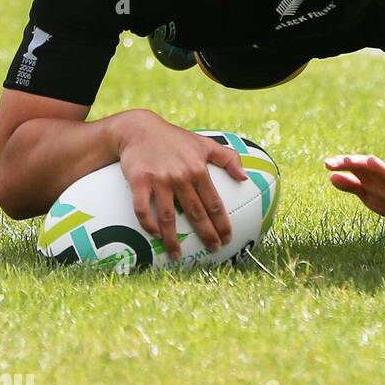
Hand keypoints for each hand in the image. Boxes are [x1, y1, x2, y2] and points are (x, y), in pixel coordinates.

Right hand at [115, 110, 247, 259]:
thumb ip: (228, 158)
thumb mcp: (204, 143)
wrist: (140, 129)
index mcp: (199, 169)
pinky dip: (148, 224)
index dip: (222, 223)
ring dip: (173, 238)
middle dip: (206, 234)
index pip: (214, 202)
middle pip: (196, 212)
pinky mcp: (140, 181)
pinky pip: (143, 209)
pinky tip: (154, 235)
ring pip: (168, 216)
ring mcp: (160, 179)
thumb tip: (245, 177)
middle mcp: (181, 176)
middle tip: (212, 250)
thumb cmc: (175, 139)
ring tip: (177, 255)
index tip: (227, 238)